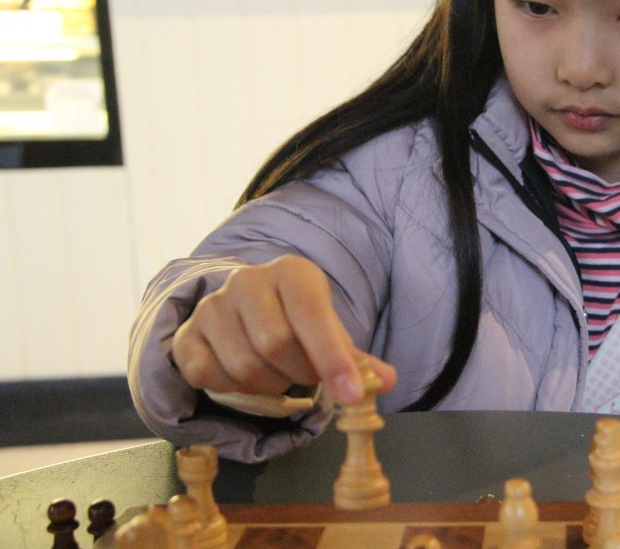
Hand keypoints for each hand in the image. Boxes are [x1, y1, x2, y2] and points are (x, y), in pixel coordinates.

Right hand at [170, 254, 395, 404]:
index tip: (351, 394)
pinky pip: (208, 376)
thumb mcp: (330, 331)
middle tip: (305, 374)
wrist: (246, 309)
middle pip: (274, 344)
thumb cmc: (297, 321)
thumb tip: (385, 381)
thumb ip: (356, 359)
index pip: (312, 314)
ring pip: (243, 366)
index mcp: (292, 272)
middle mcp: (247, 280)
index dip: (332, 357)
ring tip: (277, 371)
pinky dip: (232, 389)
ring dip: (268, 384)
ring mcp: (212, 306)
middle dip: (298, 372)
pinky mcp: (187, 334)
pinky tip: (245, 375)